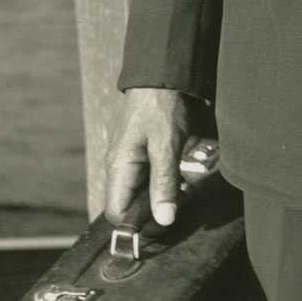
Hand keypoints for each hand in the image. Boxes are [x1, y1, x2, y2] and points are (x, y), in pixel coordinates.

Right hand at [104, 87, 196, 227]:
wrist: (162, 75)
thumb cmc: (161, 106)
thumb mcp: (167, 146)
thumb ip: (165, 183)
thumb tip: (163, 220)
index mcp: (119, 168)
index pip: (116, 213)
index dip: (137, 225)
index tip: (165, 224)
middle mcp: (119, 167)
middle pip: (129, 206)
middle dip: (153, 213)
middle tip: (180, 206)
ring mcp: (130, 160)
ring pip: (141, 194)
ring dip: (161, 198)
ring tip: (185, 193)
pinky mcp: (142, 153)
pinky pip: (149, 179)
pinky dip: (165, 184)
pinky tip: (183, 180)